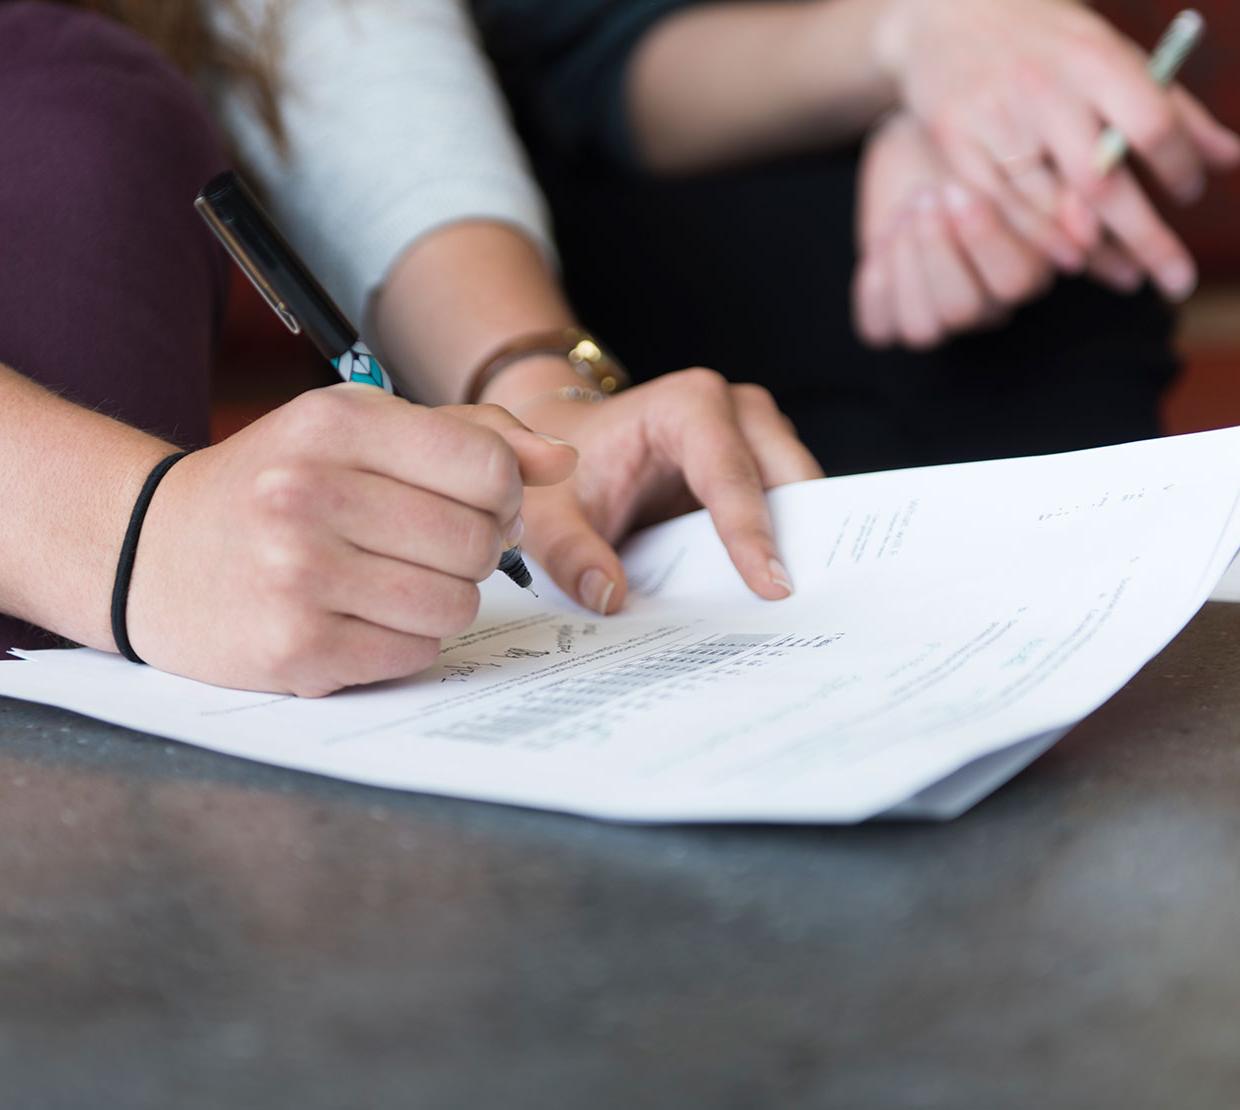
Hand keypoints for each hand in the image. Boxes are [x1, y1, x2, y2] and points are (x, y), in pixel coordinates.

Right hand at [126, 385, 575, 695]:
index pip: (488, 466)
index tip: (475, 503)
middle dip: (471, 550)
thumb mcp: (359, 430)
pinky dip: (405, 640)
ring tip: (390, 580)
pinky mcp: (296, 650)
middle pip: (479, 542)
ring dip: (441, 599)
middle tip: (424, 545)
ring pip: (456, 605)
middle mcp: (310, 494)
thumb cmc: (276, 483)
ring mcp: (298, 577)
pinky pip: (416, 653)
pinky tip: (359, 616)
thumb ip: (472, 436)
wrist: (151, 551)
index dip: (503, 494)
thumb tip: (564, 463)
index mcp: (337, 424)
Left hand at [506, 369, 823, 613]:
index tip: (773, 587)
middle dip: (802, 537)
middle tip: (809, 605)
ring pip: (802, 492)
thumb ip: (571, 554)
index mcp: (685, 406)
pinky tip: (784, 592)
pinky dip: (791, 545)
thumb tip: (608, 598)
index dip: (752, 533)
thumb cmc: (566, 473)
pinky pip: (791, 507)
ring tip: (807, 607)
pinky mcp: (764, 467)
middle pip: (787, 477)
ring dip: (804, 544)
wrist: (574, 447)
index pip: (730, 474)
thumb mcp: (549, 515)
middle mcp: (734, 412)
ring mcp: (757, 437)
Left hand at [854, 112, 1053, 347]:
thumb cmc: (976, 148)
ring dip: (908, 267)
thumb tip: (1089, 214)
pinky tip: (883, 242)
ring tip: (905, 215)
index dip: (985, 240)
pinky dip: (876, 289)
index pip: (1015, 281)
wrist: (922, 143)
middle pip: (964, 310)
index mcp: (1024, 271)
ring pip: (922, 328)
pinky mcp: (889, 315)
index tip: (961, 187)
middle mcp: (982, 305)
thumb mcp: (1012, 155)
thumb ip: (1051, 186)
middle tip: (927, 197)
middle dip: (939, 251)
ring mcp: (934, 315)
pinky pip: (879, 329)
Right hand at [877, 0, 1239, 299]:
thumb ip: (1173, 109)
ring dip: (1095, 253)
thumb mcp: (1112, 55)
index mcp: (1094, 59)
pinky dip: (1041, 243)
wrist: (951, 13)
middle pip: (1101, 182)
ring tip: (1129, 278)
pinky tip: (1072, 262)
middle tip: (1177, 279)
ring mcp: (995, 122)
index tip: (1188, 194)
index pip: (1150, 124)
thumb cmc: (1048, 42)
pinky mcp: (956, 147)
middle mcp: (1045, 91)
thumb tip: (1230, 159)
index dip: (1177, 167)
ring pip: (1050, 208)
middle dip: (1145, 238)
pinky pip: (1004, 213)